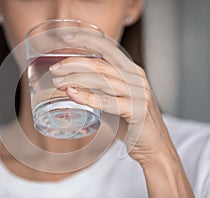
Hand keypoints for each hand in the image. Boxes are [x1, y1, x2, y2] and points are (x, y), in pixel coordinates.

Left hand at [49, 33, 194, 197]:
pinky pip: (107, 101)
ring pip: (102, 79)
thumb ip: (102, 89)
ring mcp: (138, 93)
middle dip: (74, 63)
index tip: (68, 37)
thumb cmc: (132, 123)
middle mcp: (136, 78)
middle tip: (55, 69)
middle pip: (101, 63)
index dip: (88, 40)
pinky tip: (72, 93)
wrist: (155, 147)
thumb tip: (73, 84)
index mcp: (132, 71)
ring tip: (57, 83)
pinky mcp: (137, 110)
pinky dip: (87, 97)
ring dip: (76, 79)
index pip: (108, 48)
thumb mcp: (117, 99)